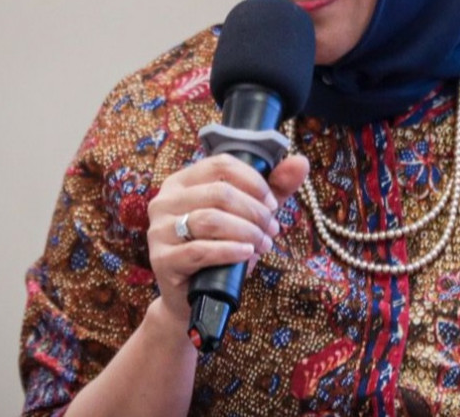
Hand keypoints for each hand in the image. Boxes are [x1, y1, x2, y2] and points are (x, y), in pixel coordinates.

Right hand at [145, 152, 308, 326]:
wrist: (193, 296)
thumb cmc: (221, 248)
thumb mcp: (249, 214)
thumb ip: (275, 187)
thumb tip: (301, 162)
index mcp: (182, 182)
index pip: (221, 165)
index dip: (254, 182)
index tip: (273, 204)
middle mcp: (164, 200)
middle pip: (219, 193)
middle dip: (254, 212)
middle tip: (272, 230)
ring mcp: (159, 230)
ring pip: (210, 219)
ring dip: (246, 231)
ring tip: (264, 244)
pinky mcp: (162, 259)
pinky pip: (200, 250)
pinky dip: (230, 250)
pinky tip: (247, 253)